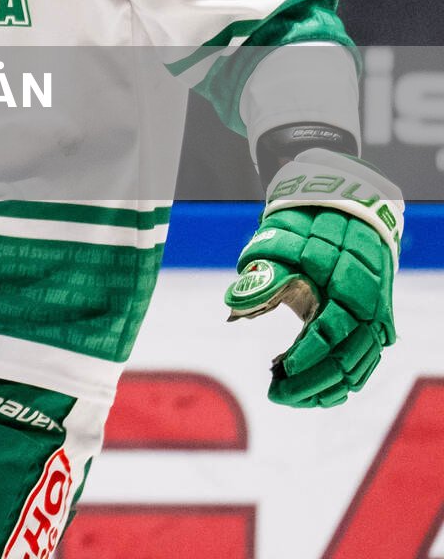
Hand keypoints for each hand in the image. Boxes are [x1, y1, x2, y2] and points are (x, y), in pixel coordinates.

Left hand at [226, 150, 400, 406]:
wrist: (348, 213)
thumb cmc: (305, 229)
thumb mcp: (280, 242)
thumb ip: (262, 273)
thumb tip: (234, 306)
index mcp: (346, 284)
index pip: (331, 330)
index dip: (306, 354)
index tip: (279, 370)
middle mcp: (369, 306)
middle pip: (347, 358)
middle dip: (311, 382)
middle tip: (276, 395)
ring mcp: (378, 318)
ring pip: (359, 367)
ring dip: (326, 389)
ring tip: (289, 397)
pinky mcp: (378, 327)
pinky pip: (366, 364)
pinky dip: (343, 384)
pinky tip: (316, 396)